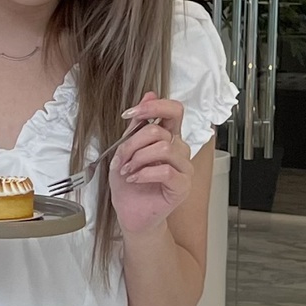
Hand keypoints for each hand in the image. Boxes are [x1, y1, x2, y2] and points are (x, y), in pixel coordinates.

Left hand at [108, 98, 192, 234]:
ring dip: (138, 159)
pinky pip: (166, 170)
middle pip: (160, 130)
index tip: (129, 114)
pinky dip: (144, 173)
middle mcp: (179, 149)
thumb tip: (149, 93)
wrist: (130, 213)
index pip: (174, 110)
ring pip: (164, 148)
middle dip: (132, 143)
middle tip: (121, 159)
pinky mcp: (183, 185)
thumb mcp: (125, 150)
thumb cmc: (129, 184)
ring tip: (127, 171)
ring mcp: (184, 167)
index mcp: (168, 137)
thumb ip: (137, 124)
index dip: (153, 106)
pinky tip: (134, 179)